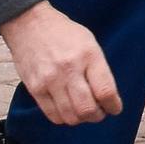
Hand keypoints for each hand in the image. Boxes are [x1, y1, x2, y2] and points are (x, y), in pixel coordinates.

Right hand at [0, 2, 120, 125]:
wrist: (30, 24)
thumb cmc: (63, 33)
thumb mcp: (90, 43)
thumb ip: (98, 69)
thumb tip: (106, 97)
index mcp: (88, 55)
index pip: (105, 91)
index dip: (113, 106)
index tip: (114, 108)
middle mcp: (69, 69)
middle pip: (87, 109)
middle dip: (97, 116)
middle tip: (99, 112)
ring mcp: (50, 80)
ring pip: (70, 117)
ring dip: (80, 119)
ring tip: (82, 110)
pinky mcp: (35, 88)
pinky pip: (52, 115)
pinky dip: (63, 118)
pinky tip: (67, 109)